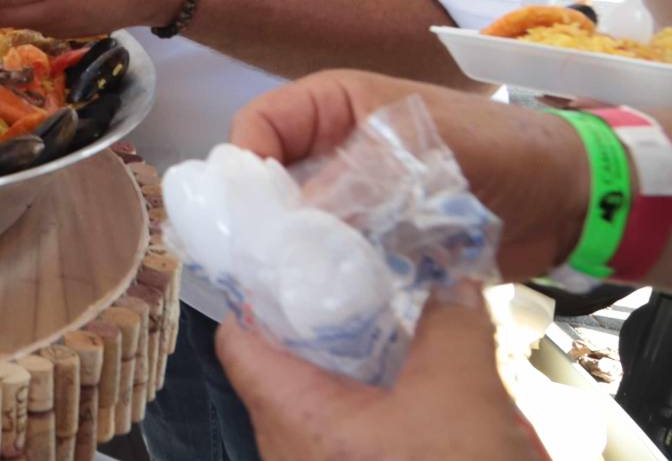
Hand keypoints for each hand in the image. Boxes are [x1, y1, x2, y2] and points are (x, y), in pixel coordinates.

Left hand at [218, 287, 543, 460]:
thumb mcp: (462, 394)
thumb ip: (451, 327)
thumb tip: (451, 283)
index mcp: (289, 415)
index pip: (239, 338)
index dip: (262, 292)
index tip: (299, 259)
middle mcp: (290, 449)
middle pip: (289, 367)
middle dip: (335, 331)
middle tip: (374, 294)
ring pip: (331, 407)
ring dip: (372, 376)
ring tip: (417, 344)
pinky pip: (359, 441)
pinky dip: (391, 416)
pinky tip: (436, 401)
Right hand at [228, 68, 583, 281]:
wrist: (564, 197)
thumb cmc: (494, 149)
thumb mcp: (416, 150)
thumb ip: (351, 180)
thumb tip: (287, 227)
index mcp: (331, 106)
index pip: (258, 125)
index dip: (243, 166)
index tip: (243, 217)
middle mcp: (331, 150)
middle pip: (268, 181)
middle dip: (261, 220)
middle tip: (261, 264)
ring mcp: (352, 199)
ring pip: (295, 225)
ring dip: (293, 255)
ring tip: (289, 290)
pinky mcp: (373, 242)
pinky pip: (332, 259)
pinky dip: (326, 280)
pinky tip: (322, 303)